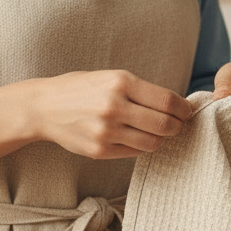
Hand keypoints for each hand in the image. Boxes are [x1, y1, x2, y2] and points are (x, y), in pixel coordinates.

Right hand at [26, 70, 192, 158]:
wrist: (44, 107)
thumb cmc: (80, 88)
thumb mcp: (110, 77)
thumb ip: (139, 90)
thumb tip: (173, 104)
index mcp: (121, 82)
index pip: (166, 100)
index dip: (183, 108)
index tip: (186, 110)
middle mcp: (114, 106)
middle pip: (164, 124)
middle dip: (177, 125)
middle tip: (178, 124)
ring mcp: (106, 131)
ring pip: (153, 142)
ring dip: (161, 138)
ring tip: (158, 132)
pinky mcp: (99, 151)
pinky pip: (135, 152)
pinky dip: (142, 146)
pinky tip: (138, 137)